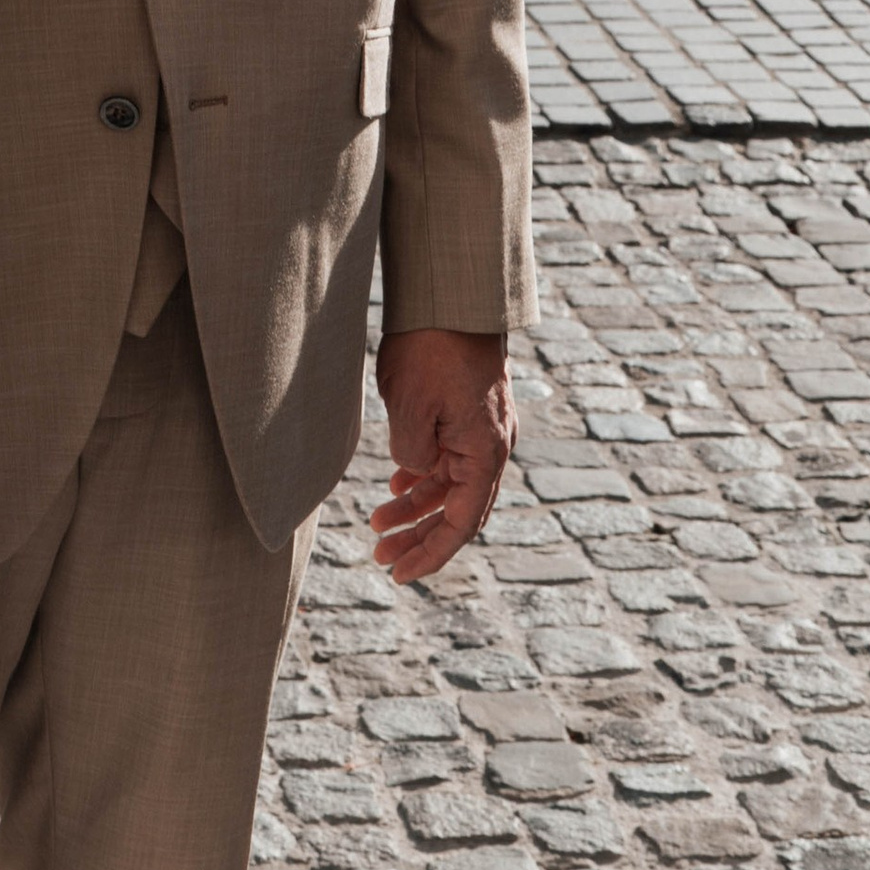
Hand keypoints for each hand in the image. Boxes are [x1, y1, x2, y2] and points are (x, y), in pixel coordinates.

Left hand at [371, 327, 513, 584]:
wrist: (451, 295)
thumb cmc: (431, 348)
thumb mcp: (411, 408)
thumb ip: (412, 453)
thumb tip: (413, 472)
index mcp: (485, 451)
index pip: (462, 523)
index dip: (431, 554)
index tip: (399, 575)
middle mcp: (492, 445)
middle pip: (458, 510)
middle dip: (420, 537)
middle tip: (380, 556)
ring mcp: (481, 429)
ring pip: (450, 484)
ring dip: (417, 506)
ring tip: (377, 523)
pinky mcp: (467, 412)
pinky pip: (448, 458)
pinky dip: (423, 476)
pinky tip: (397, 485)